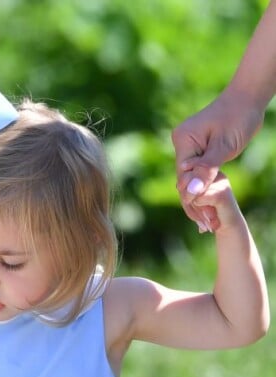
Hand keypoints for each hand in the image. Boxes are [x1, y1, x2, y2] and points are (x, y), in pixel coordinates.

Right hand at [172, 90, 263, 227]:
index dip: (193, 199)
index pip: (184, 176)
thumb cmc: (239, 117)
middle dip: (195, 203)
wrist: (247, 97)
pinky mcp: (196, 149)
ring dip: (199, 199)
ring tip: (209, 223)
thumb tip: (188, 192)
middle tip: (207, 227)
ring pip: (190, 179)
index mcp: (183, 141)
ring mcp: (187, 146)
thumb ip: (206, 170)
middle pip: (184, 180)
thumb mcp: (224, 146)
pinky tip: (210, 207)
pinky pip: (197, 172)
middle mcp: (180, 144)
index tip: (204, 220)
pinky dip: (204, 188)